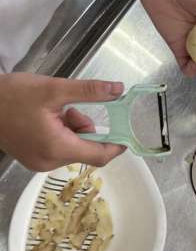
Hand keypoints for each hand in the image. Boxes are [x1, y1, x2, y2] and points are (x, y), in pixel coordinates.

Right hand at [0, 73, 124, 170]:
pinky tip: (47, 116)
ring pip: (73, 146)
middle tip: (70, 107)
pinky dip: (61, 131)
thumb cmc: (13, 96)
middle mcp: (49, 162)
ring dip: (73, 127)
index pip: (98, 156)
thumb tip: (118, 90)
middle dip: (85, 126)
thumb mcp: (54, 89)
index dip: (116, 146)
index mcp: (57, 148)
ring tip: (54, 109)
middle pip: (85, 148)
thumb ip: (89, 91)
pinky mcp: (32, 156)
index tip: (127, 132)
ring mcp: (39, 162)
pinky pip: (59, 147)